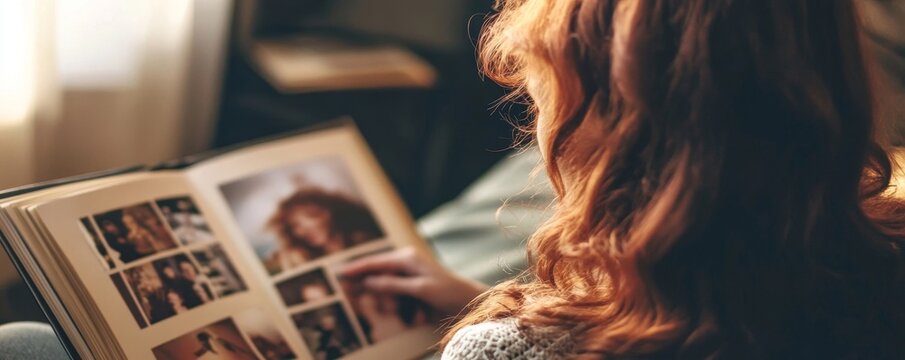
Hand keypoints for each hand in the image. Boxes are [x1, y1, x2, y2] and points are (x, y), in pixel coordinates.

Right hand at [340, 247, 487, 317]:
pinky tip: (383, 297)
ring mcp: (411, 269)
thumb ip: (393, 284)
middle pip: (377, 267)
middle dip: (362, 276)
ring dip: (376, 287)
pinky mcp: (414, 279)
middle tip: (343, 283)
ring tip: (363, 292)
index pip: (375, 261)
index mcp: (407, 257)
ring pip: (385, 277)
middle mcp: (407, 259)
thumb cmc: (448, 292)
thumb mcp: (419, 289)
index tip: (339, 273)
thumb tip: (368, 281)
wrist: (469, 299)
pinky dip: (387, 291)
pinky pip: (394, 284)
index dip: (356, 268)